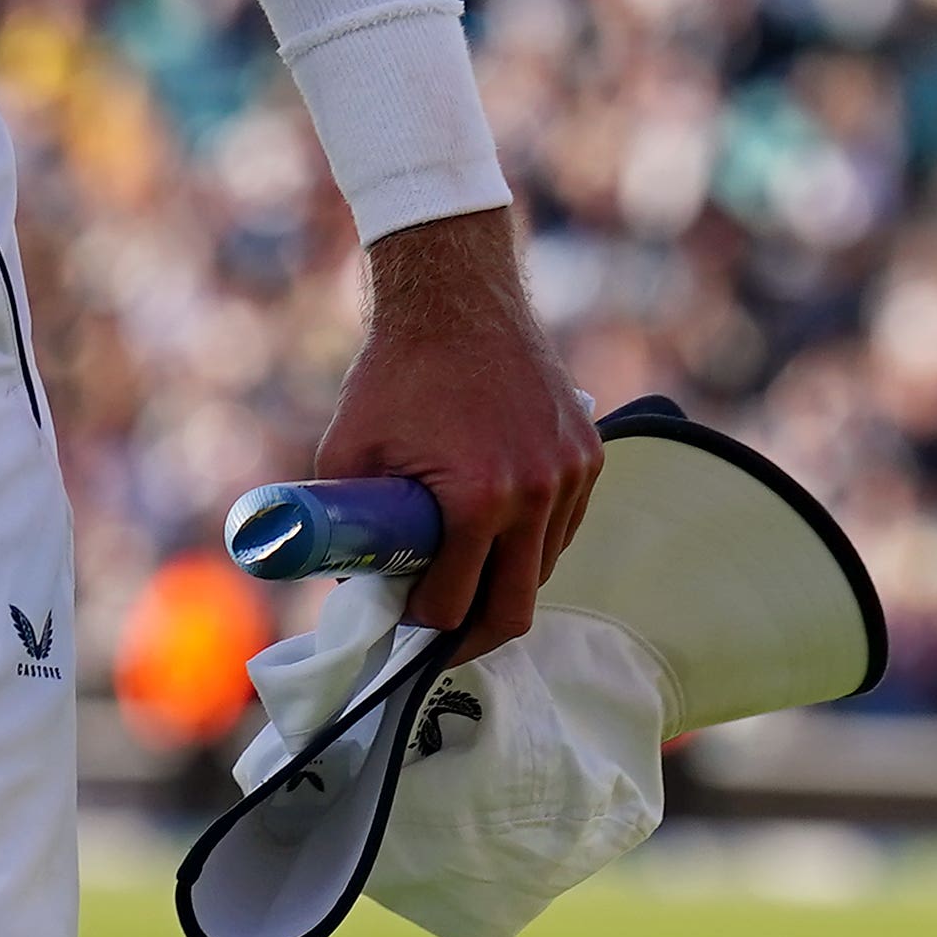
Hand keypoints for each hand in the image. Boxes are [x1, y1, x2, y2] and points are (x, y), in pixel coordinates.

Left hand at [318, 211, 598, 652]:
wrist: (455, 299)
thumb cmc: (393, 375)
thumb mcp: (348, 453)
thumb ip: (346, 523)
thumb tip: (351, 583)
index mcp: (476, 499)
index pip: (454, 604)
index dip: (421, 624)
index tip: (404, 623)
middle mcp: (536, 494)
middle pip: (514, 608)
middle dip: (472, 634)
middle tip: (441, 636)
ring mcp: (571, 475)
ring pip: (544, 569)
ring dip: (505, 582)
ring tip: (465, 575)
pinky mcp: (589, 455)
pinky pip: (564, 527)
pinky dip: (532, 542)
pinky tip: (497, 532)